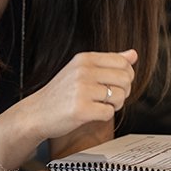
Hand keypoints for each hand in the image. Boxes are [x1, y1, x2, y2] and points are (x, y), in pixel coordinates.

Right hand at [23, 50, 137, 140]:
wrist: (37, 112)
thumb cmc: (60, 92)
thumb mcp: (82, 70)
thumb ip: (108, 61)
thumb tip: (133, 54)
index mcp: (84, 59)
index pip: (122, 62)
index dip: (126, 75)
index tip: (117, 83)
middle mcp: (83, 71)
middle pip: (125, 79)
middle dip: (123, 91)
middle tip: (110, 97)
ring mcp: (81, 90)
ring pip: (119, 96)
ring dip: (115, 105)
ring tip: (100, 105)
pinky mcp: (81, 109)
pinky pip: (108, 113)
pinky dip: (104, 116)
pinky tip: (92, 113)